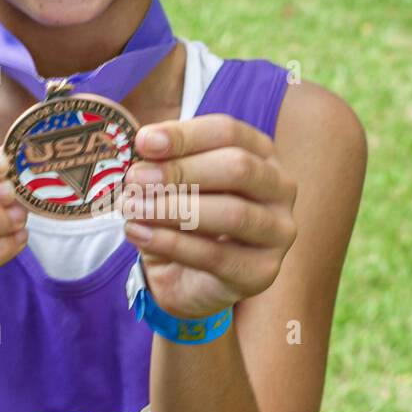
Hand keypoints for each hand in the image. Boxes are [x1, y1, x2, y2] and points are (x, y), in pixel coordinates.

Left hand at [121, 114, 296, 319]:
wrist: (187, 278)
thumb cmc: (184, 218)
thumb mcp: (171, 183)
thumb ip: (164, 161)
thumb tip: (146, 143)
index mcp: (260, 154)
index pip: (228, 133)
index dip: (185, 136)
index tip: (143, 143)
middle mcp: (279, 188)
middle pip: (237, 168)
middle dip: (180, 171)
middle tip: (134, 179)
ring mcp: (277, 232)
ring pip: (232, 213)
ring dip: (173, 208)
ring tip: (131, 208)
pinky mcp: (261, 272)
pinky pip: (215, 255)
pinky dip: (170, 243)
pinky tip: (138, 233)